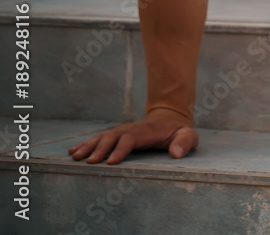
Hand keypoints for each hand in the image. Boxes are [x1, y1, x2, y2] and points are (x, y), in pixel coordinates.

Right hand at [68, 111, 197, 164]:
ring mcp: (122, 131)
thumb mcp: (188, 135)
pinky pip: (99, 138)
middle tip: (90, 161)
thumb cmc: (178, 131)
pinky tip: (72, 152)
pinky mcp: (116, 135)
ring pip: (102, 137)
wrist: (170, 117)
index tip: (111, 161)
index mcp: (147, 132)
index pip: (131, 139)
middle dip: (100, 148)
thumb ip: (185, 142)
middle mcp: (131, 130)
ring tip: (75, 157)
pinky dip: (86, 144)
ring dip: (88, 146)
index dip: (121, 149)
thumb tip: (176, 153)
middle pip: (112, 137)